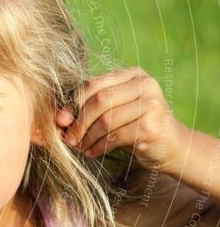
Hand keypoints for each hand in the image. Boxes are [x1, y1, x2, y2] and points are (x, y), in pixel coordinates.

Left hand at [56, 66, 187, 171]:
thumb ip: (90, 107)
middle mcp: (145, 84)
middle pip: (100, 100)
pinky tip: (93, 152)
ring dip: (88, 137)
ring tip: (80, 147)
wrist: (169, 145)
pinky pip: (116, 136)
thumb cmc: (133, 125)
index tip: (60, 122)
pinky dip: (99, 146)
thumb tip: (57, 119)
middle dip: (79, 122)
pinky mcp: (152, 126)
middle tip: (68, 139)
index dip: (73, 104)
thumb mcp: (113, 110)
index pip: (94, 84)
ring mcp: (152, 103)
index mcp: (132, 74)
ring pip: (107, 120)